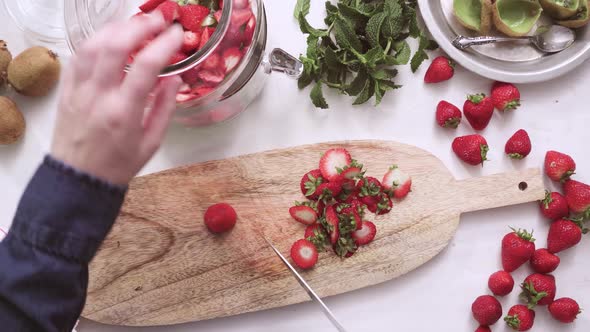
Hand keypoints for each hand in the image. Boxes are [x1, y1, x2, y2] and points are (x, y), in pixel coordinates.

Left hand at [51, 14, 182, 184]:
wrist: (79, 179)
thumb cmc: (119, 165)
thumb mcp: (152, 143)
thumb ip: (165, 108)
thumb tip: (175, 77)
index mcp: (124, 112)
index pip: (147, 66)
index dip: (165, 44)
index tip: (178, 35)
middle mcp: (99, 96)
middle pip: (116, 46)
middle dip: (140, 26)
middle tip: (159, 20)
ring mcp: (78, 90)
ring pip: (93, 45)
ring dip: (116, 28)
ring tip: (135, 24)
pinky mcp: (66, 89)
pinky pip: (78, 56)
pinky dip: (95, 41)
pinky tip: (110, 38)